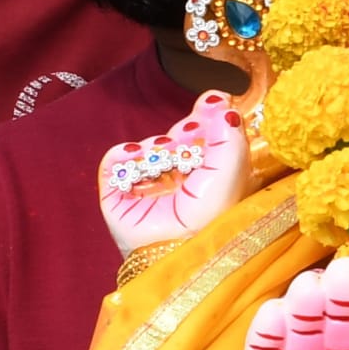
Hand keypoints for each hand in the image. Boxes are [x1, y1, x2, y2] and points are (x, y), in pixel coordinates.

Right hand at [98, 91, 252, 255]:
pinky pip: (116, 161)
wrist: (177, 248)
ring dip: (159, 146)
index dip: (209, 117)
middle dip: (185, 130)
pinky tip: (140, 162)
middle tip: (190, 131)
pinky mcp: (118, 195)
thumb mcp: (232, 171)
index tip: (213, 102)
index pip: (209, 140)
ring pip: (150, 147)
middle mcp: (180, 182)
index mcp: (212, 180)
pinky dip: (126, 157)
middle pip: (178, 139)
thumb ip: (230, 135)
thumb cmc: (212, 217)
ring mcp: (148, 188)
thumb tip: (222, 101)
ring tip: (168, 160)